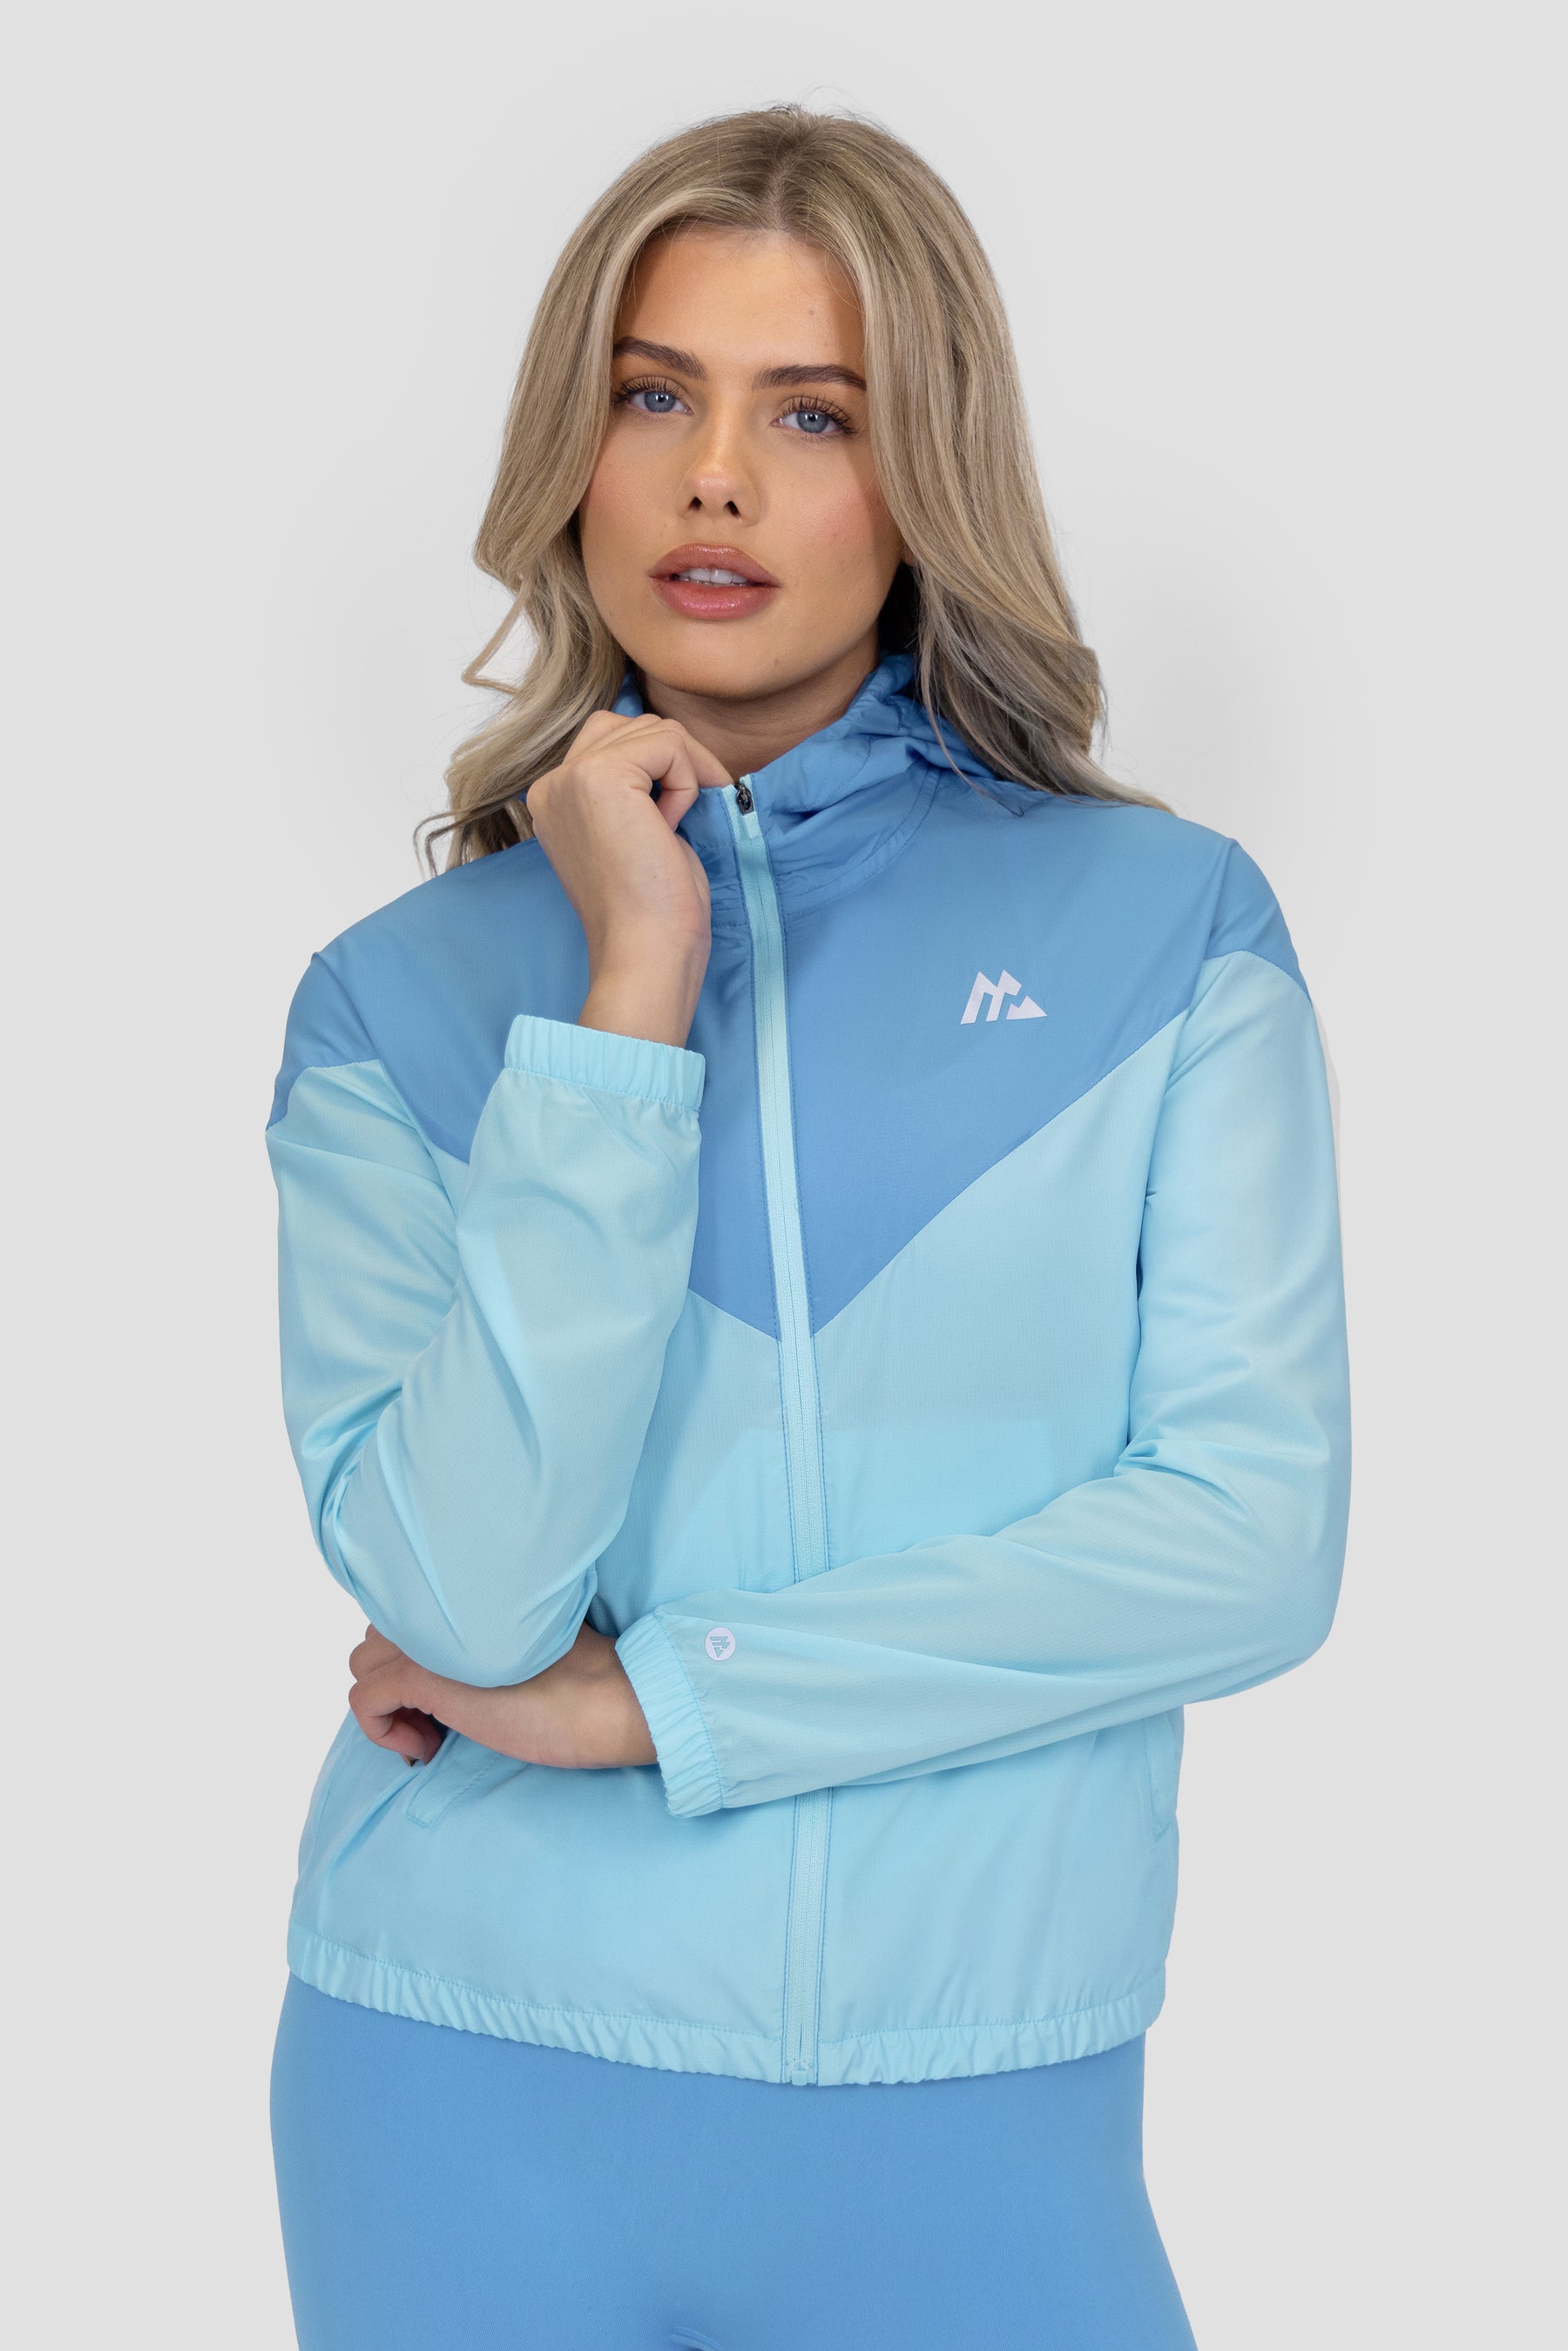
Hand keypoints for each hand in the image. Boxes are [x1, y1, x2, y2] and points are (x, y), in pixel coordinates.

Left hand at [347, 1620, 657, 1772]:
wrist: (610, 1698)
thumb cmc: (581, 1684)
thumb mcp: (520, 1648)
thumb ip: (481, 1639)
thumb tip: (442, 1673)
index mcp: (468, 1594)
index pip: (407, 1613)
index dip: (416, 1660)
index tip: (445, 1701)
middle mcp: (440, 1606)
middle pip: (378, 1636)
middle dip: (396, 1681)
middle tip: (437, 1718)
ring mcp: (427, 1639)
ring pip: (363, 1663)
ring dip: (389, 1704)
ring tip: (433, 1732)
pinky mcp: (422, 1676)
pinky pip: (365, 1699)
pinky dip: (383, 1730)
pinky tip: (426, 1748)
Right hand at [523, 711, 729, 1048]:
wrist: (645, 954)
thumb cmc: (654, 911)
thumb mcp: (637, 833)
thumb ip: (638, 788)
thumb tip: (676, 749)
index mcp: (554, 800)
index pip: (613, 740)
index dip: (660, 770)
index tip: (671, 823)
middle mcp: (552, 784)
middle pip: (632, 724)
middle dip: (675, 761)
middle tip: (682, 821)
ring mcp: (570, 777)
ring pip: (655, 729)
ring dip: (685, 773)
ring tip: (672, 828)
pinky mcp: (599, 776)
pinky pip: (669, 743)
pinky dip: (689, 781)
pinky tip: (672, 826)